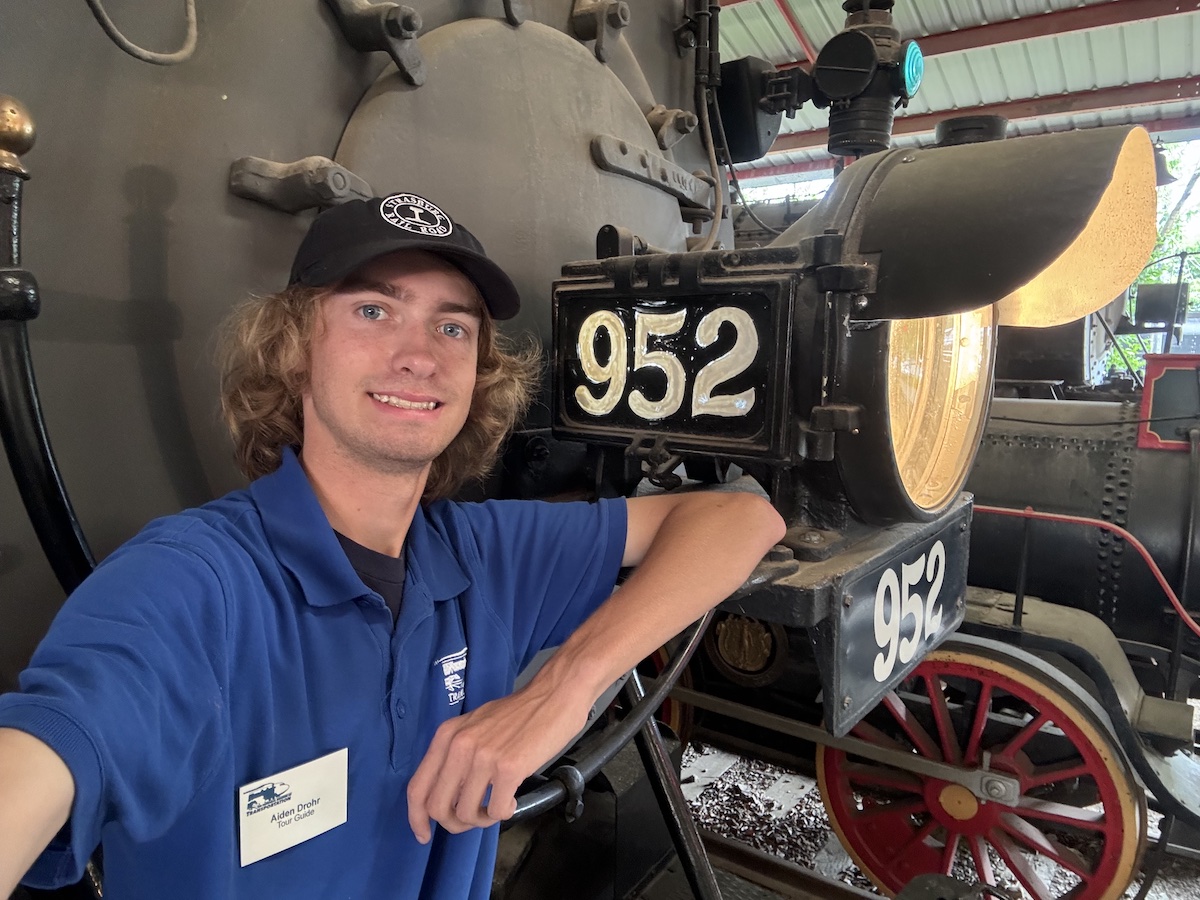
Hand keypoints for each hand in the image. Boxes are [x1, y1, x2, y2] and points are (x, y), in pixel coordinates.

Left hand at [405, 679, 590, 842]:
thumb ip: (456, 755)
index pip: (417, 787)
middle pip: (437, 808)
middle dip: (454, 823)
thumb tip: (448, 795)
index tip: (424, 835)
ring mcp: (483, 757)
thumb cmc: (519, 713)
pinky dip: (503, 813)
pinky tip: (512, 800)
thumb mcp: (475, 726)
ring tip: (497, 806)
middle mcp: (459, 746)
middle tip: (472, 820)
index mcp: (446, 735)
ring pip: (466, 814)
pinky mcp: (508, 768)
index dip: (416, 818)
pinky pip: (496, 811)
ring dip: (482, 819)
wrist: (554, 696)